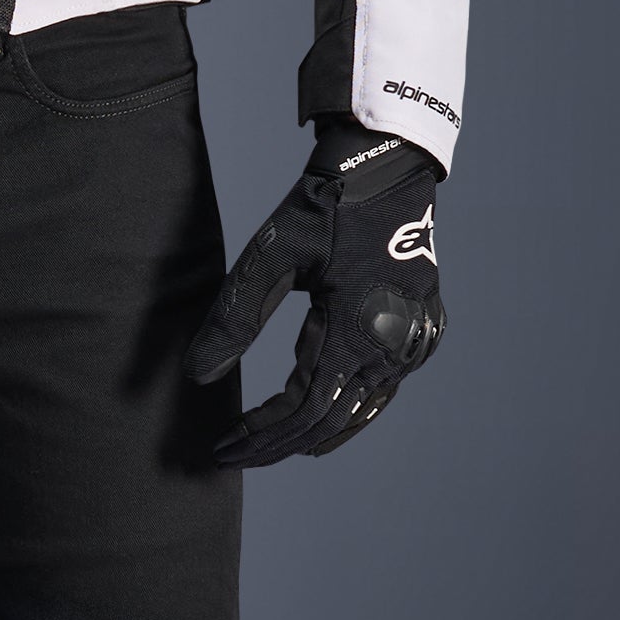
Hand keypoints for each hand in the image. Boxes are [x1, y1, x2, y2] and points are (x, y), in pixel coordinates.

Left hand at [184, 120, 445, 465]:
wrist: (386, 165)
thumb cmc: (324, 205)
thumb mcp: (271, 256)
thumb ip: (233, 318)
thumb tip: (196, 376)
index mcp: (356, 329)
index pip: (304, 409)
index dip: (261, 435)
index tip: (222, 446)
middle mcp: (394, 346)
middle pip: (330, 421)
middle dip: (278, 444)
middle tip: (233, 454)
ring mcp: (415, 342)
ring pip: (361, 413)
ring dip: (313, 434)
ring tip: (268, 446)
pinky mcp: (423, 333)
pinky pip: (383, 391)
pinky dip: (348, 412)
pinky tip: (321, 417)